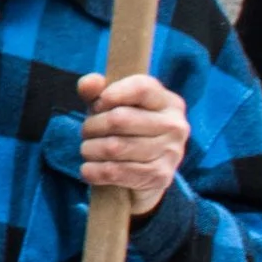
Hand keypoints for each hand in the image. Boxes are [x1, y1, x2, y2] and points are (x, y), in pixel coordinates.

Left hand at [76, 72, 189, 216]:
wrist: (145, 170)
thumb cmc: (125, 127)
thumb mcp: (111, 104)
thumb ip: (96, 89)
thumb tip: (88, 84)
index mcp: (168, 101)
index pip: (141, 88)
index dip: (113, 93)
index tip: (98, 103)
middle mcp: (175, 126)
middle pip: (119, 119)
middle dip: (92, 126)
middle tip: (87, 132)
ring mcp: (170, 153)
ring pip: (114, 147)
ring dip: (90, 149)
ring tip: (88, 149)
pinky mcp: (160, 177)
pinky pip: (116, 172)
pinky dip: (94, 171)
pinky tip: (88, 169)